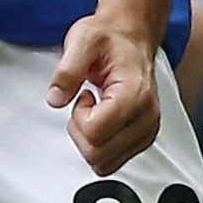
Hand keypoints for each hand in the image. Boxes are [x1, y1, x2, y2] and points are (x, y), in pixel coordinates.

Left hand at [49, 15, 162, 176]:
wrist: (130, 38)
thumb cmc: (110, 39)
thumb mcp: (82, 40)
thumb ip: (67, 71)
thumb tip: (55, 98)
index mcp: (134, 95)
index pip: (94, 132)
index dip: (78, 116)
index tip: (83, 94)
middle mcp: (147, 118)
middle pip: (98, 154)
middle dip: (81, 131)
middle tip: (85, 103)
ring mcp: (147, 131)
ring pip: (105, 164)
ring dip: (90, 141)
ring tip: (94, 111)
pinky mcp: (142, 139)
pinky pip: (113, 161)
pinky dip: (100, 145)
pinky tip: (102, 119)